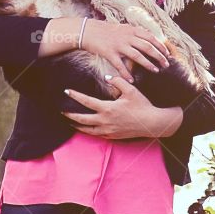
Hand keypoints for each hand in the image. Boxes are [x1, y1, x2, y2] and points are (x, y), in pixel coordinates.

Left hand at [61, 75, 178, 138]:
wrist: (152, 123)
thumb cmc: (142, 105)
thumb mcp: (130, 90)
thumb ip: (117, 81)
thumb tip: (106, 77)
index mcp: (108, 108)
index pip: (86, 101)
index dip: (75, 95)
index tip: (66, 91)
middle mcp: (105, 121)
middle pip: (82, 119)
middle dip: (70, 115)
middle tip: (62, 111)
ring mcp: (108, 131)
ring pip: (87, 130)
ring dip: (77, 126)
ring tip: (70, 122)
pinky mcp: (113, 136)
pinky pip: (97, 135)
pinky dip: (89, 131)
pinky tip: (86, 128)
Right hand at [79, 18, 170, 82]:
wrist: (88, 31)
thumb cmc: (107, 31)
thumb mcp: (123, 28)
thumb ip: (135, 33)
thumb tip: (149, 39)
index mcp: (131, 30)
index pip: (151, 38)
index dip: (160, 46)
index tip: (167, 54)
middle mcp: (127, 37)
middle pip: (147, 47)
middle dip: (159, 56)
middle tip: (166, 64)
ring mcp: (118, 45)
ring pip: (137, 56)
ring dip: (148, 64)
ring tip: (155, 71)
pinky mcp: (109, 53)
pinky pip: (120, 65)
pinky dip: (126, 74)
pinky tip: (132, 80)